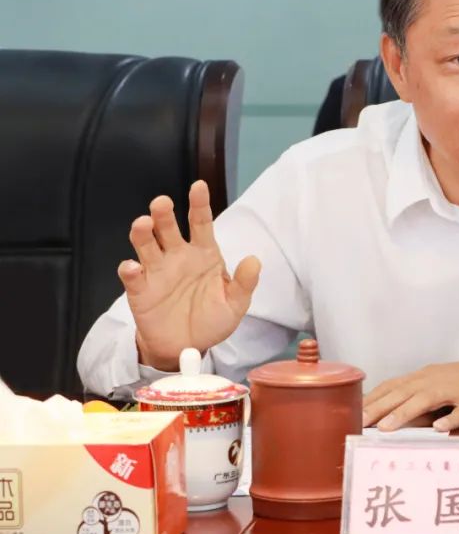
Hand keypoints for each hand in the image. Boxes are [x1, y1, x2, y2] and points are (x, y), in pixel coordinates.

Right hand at [121, 180, 260, 370]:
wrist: (188, 347)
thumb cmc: (212, 319)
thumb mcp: (235, 303)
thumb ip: (244, 282)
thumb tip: (254, 260)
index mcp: (203, 254)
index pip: (201, 223)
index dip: (199, 204)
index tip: (199, 186)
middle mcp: (178, 256)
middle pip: (168, 228)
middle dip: (163, 214)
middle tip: (162, 203)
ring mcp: (157, 271)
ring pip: (146, 244)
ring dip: (142, 233)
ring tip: (143, 224)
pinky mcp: (140, 290)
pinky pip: (132, 276)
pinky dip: (130, 270)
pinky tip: (132, 267)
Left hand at [362, 348, 458, 432]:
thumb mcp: (447, 386)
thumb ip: (424, 399)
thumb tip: (397, 417)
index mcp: (429, 376)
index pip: (393, 386)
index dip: (372, 399)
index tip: (352, 412)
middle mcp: (439, 379)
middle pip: (403, 391)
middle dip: (378, 407)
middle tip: (357, 422)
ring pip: (427, 399)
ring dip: (405, 412)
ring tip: (386, 428)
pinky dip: (452, 419)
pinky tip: (441, 429)